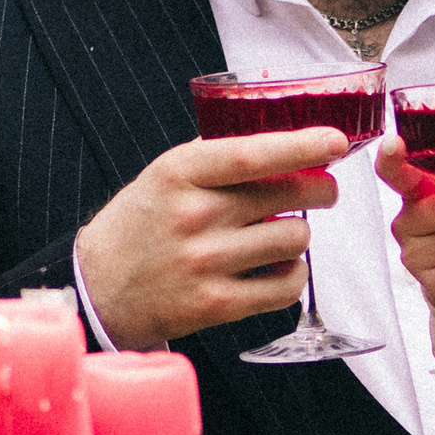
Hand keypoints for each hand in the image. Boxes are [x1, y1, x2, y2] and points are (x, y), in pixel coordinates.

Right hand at [78, 130, 344, 346]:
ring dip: (299, 234)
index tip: (335, 141)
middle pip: (287, 195)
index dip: (300, 146)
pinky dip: (293, 274)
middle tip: (323, 189)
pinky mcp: (217, 304)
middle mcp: (194, 216)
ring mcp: (206, 263)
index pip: (251, 155)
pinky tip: (279, 266)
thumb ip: (217, 154)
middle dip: (320, 188)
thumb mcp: (166, 175)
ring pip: (294, 240)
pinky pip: (286, 286)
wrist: (99, 288)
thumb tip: (279, 130)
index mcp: (180, 174)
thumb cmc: (141, 225)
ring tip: (283, 232)